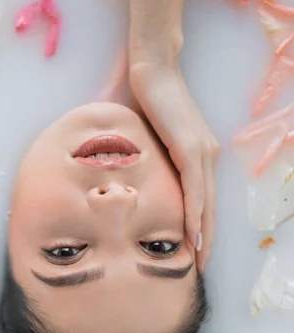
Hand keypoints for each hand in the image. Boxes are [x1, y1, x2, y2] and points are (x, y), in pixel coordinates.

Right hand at [129, 64, 219, 272]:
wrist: (151, 68)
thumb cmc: (144, 96)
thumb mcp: (144, 135)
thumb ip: (141, 154)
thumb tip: (122, 168)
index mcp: (197, 151)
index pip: (202, 196)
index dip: (200, 223)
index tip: (194, 246)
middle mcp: (206, 153)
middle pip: (210, 204)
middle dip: (207, 236)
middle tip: (200, 263)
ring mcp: (202, 150)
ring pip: (206, 201)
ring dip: (204, 232)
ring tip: (199, 257)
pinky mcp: (191, 147)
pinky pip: (195, 187)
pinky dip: (195, 211)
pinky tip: (193, 231)